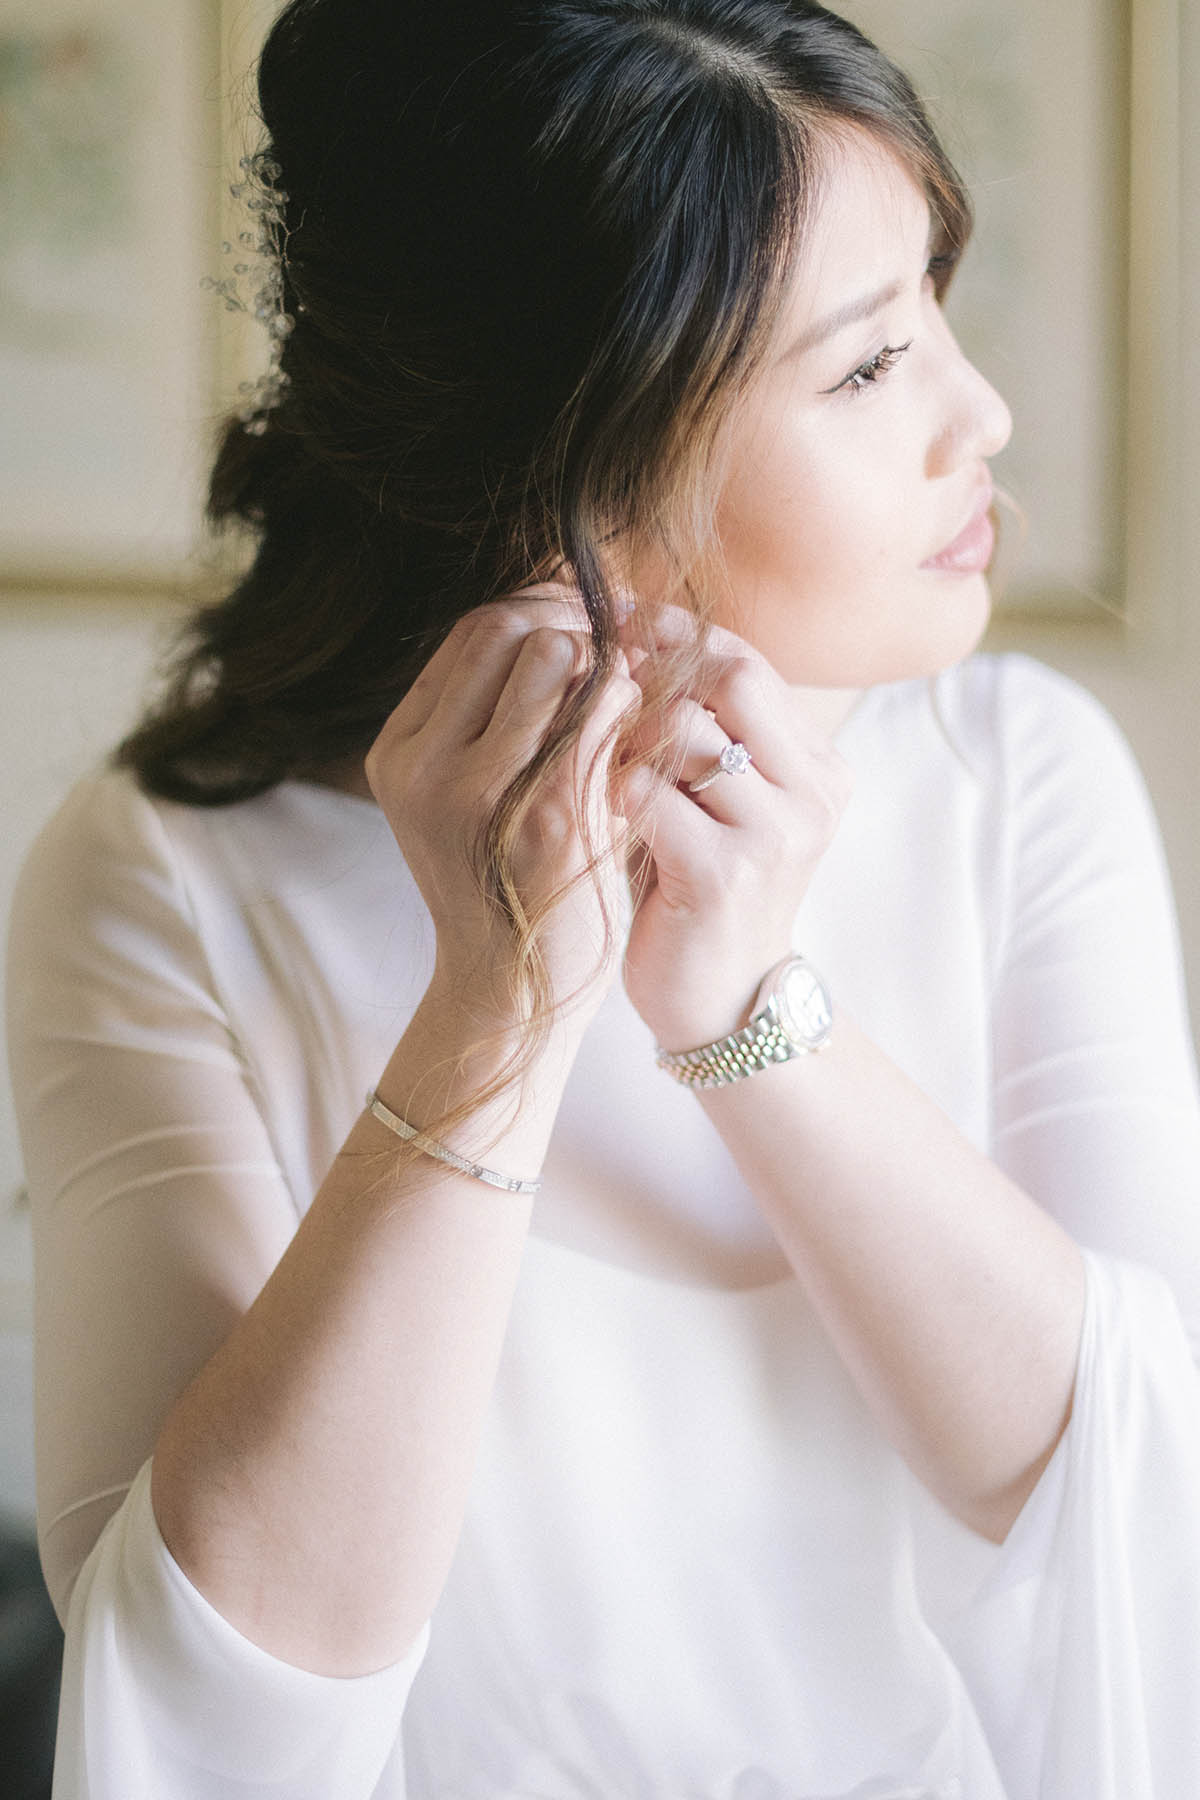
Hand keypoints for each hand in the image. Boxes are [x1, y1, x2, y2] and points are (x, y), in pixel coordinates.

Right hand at [364, 589, 640, 1032]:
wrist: (508, 995)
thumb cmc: (506, 885)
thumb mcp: (468, 797)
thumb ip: (492, 718)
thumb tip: (563, 615)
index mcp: (399, 753)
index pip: (470, 633)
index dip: (538, 609)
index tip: (588, 620)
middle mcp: (425, 765)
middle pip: (504, 628)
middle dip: (571, 619)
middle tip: (618, 641)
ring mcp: (481, 789)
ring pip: (551, 653)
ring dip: (601, 655)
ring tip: (627, 688)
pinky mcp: (549, 814)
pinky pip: (597, 709)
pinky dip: (627, 697)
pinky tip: (642, 721)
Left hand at [619, 609, 852, 1049]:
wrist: (721, 1004)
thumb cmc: (699, 890)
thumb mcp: (714, 801)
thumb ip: (698, 729)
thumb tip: (630, 633)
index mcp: (817, 766)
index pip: (746, 660)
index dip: (674, 630)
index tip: (612, 617)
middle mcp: (812, 792)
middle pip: (729, 675)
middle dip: (653, 670)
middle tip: (599, 679)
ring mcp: (776, 834)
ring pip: (685, 729)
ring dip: (627, 738)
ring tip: (606, 768)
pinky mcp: (727, 875)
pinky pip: (651, 795)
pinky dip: (615, 792)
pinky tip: (603, 812)